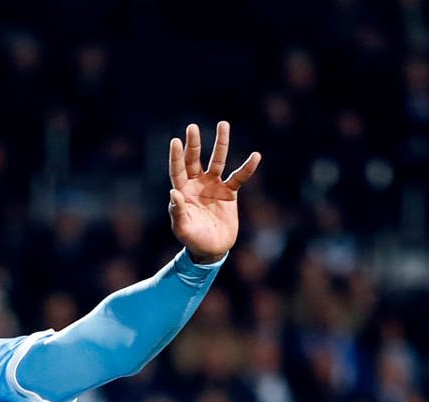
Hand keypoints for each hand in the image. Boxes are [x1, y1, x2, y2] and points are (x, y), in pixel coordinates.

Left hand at [168, 121, 261, 264]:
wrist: (212, 249)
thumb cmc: (193, 239)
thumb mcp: (183, 228)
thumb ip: (178, 211)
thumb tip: (173, 192)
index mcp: (183, 191)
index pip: (178, 170)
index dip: (176, 156)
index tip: (175, 140)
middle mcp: (197, 184)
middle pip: (195, 159)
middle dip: (194, 144)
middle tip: (192, 127)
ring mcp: (214, 186)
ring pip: (217, 161)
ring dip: (221, 144)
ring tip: (223, 124)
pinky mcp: (229, 192)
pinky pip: (239, 177)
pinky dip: (247, 168)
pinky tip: (255, 156)